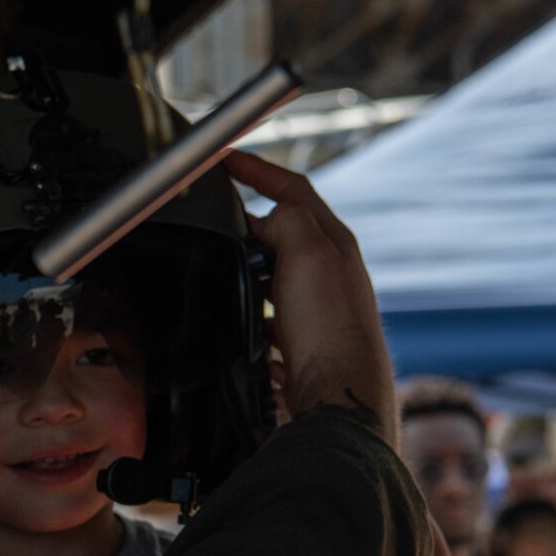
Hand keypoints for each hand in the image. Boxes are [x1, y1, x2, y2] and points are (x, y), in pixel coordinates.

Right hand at [224, 150, 395, 446]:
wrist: (339, 396)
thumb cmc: (329, 328)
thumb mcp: (308, 252)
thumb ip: (286, 220)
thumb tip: (263, 219)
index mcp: (334, 243)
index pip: (292, 188)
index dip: (256, 169)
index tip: (224, 159)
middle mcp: (332, 273)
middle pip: (283, 231)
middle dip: (248, 222)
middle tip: (216, 216)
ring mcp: (319, 309)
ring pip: (273, 276)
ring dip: (246, 272)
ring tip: (222, 273)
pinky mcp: (305, 344)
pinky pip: (269, 320)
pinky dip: (251, 316)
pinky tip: (242, 328)